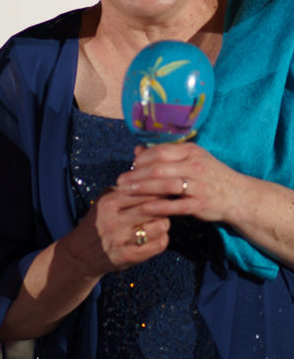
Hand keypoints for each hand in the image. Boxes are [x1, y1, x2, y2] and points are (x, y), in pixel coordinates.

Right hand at [64, 185, 170, 276]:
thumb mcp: (105, 200)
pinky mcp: (127, 257)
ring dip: (166, 223)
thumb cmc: (99, 222)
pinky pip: (158, 245)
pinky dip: (163, 239)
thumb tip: (152, 177)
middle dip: (167, 205)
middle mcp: (114, 220)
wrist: (80, 253)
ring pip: (159, 226)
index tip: (169, 188)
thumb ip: (125, 189)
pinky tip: (158, 236)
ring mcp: (120, 239)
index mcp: (109, 202)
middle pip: (153, 207)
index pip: (142, 190)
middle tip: (172, 204)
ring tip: (161, 222)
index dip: (160, 189)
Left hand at [116, 143, 239, 223]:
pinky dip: (158, 206)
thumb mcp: (191, 159)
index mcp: (191, 151)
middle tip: (120, 181)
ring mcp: (199, 185)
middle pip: (159, 168)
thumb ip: (165, 155)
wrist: (238, 196)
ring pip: (165, 185)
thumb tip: (138, 150)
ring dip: (142, 189)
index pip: (160, 151)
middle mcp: (195, 165)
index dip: (142, 159)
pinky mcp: (200, 204)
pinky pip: (175, 205)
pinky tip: (143, 208)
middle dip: (136, 175)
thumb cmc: (210, 175)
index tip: (130, 166)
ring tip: (126, 192)